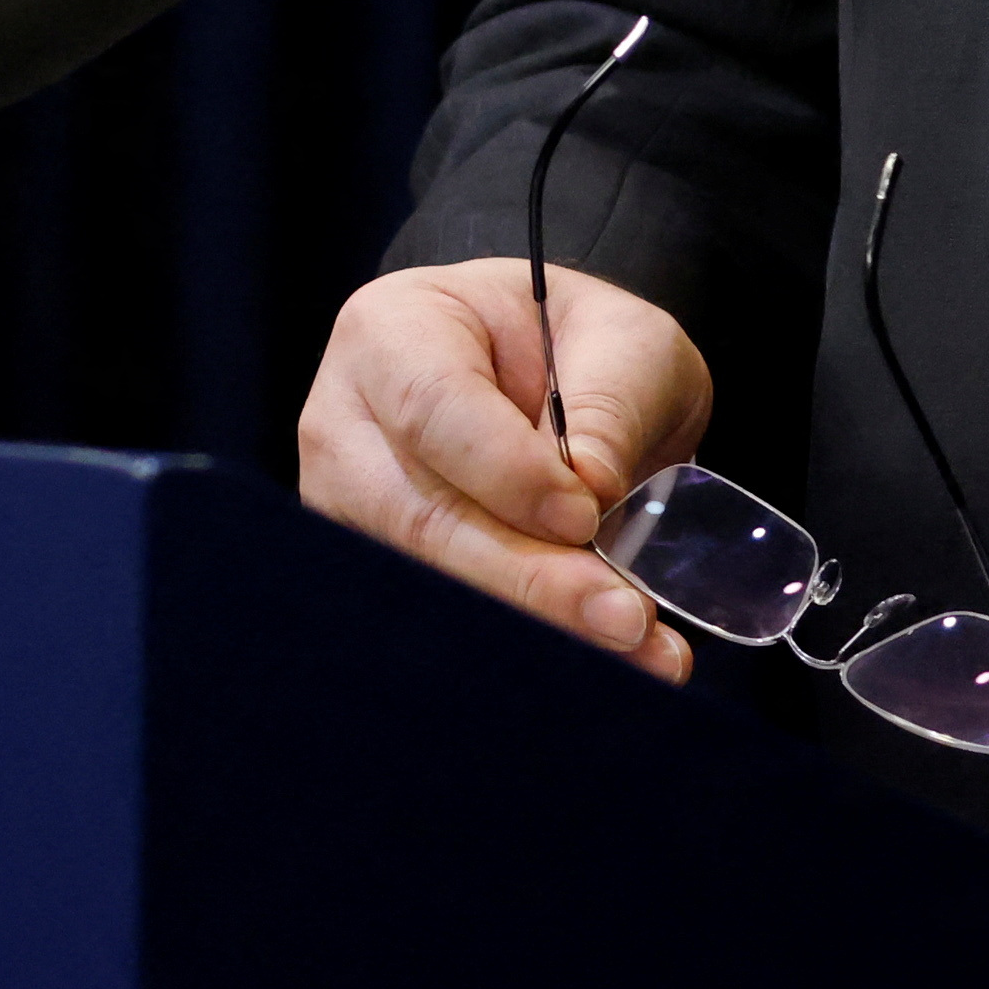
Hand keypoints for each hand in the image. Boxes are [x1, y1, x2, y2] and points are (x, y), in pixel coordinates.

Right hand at [293, 259, 711, 682]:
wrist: (549, 378)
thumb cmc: (573, 342)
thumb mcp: (619, 340)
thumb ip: (609, 405)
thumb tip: (592, 490)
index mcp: (391, 333)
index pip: (431, 410)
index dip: (506, 472)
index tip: (586, 514)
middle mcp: (346, 424)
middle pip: (420, 519)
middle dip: (529, 579)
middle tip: (627, 616)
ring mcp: (350, 509)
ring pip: (433, 584)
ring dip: (542, 626)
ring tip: (643, 645)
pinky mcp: (381, 574)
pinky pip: (452, 620)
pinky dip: (537, 643)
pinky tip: (614, 655)